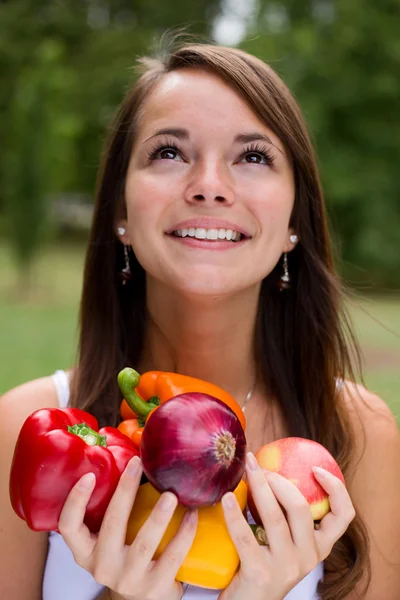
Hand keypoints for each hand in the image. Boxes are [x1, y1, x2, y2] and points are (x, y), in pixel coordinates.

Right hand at [58, 456, 197, 599]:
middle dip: (124, 492)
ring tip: (170, 495)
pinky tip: (192, 514)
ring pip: (142, 545)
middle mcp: (102, 566)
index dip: (75, 501)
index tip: (89, 474)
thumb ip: (113, 506)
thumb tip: (133, 451)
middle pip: (111, 526)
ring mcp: (128, 579)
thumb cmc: (126, 554)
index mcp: (85, 551)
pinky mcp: (154, 587)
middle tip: (137, 464)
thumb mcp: (110, 537)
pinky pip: (171, 558)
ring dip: (158, 517)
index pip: (69, 526)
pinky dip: (184, 534)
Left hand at [219, 452, 355, 599]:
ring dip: (259, 487)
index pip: (343, 516)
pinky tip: (227, 497)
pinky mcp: (261, 573)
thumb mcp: (285, 541)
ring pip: (275, 517)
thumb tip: (272, 463)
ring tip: (246, 471)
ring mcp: (286, 566)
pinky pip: (245, 535)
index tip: (315, 468)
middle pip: (302, 508)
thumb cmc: (265, 561)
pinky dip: (234, 513)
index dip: (336, 488)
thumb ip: (287, 513)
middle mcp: (309, 557)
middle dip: (280, 480)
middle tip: (260, 466)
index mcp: (320, 546)